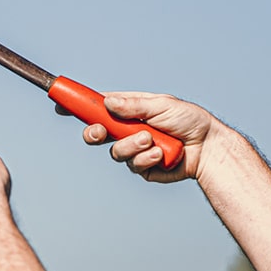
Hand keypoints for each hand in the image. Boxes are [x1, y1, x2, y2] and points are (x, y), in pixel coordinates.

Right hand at [80, 92, 215, 182]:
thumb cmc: (189, 120)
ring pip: (116, 153)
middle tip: (100, 132)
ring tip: (151, 140)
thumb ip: (134, 106)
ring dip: (131, 146)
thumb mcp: (161, 105)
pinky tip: (161, 154)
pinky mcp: (144, 168)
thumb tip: (107, 102)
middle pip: (97, 134)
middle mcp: (128, 131)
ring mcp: (135, 151)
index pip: (99, 108)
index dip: (79, 108)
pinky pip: (134, 166)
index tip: (61, 106)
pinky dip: (146, 158)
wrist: (209, 147)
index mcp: (130, 111)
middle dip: (94, 133)